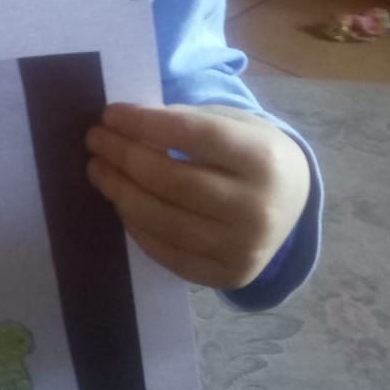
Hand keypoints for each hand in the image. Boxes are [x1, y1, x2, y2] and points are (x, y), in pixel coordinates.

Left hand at [85, 102, 310, 289]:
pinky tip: (121, 203)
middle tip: (95, 140)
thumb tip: (123, 126)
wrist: (294, 202)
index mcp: (263, 158)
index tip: (110, 114)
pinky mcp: (229, 276)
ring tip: (98, 170)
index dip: (144, 123)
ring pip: (164, 221)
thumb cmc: (250, 153)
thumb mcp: (232, 124)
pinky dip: (137, 227)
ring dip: (120, 192)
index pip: (192, 135)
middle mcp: (257, 208)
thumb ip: (184, 121)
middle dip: (124, 157)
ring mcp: (244, 248)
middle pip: (172, 181)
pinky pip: (168, 252)